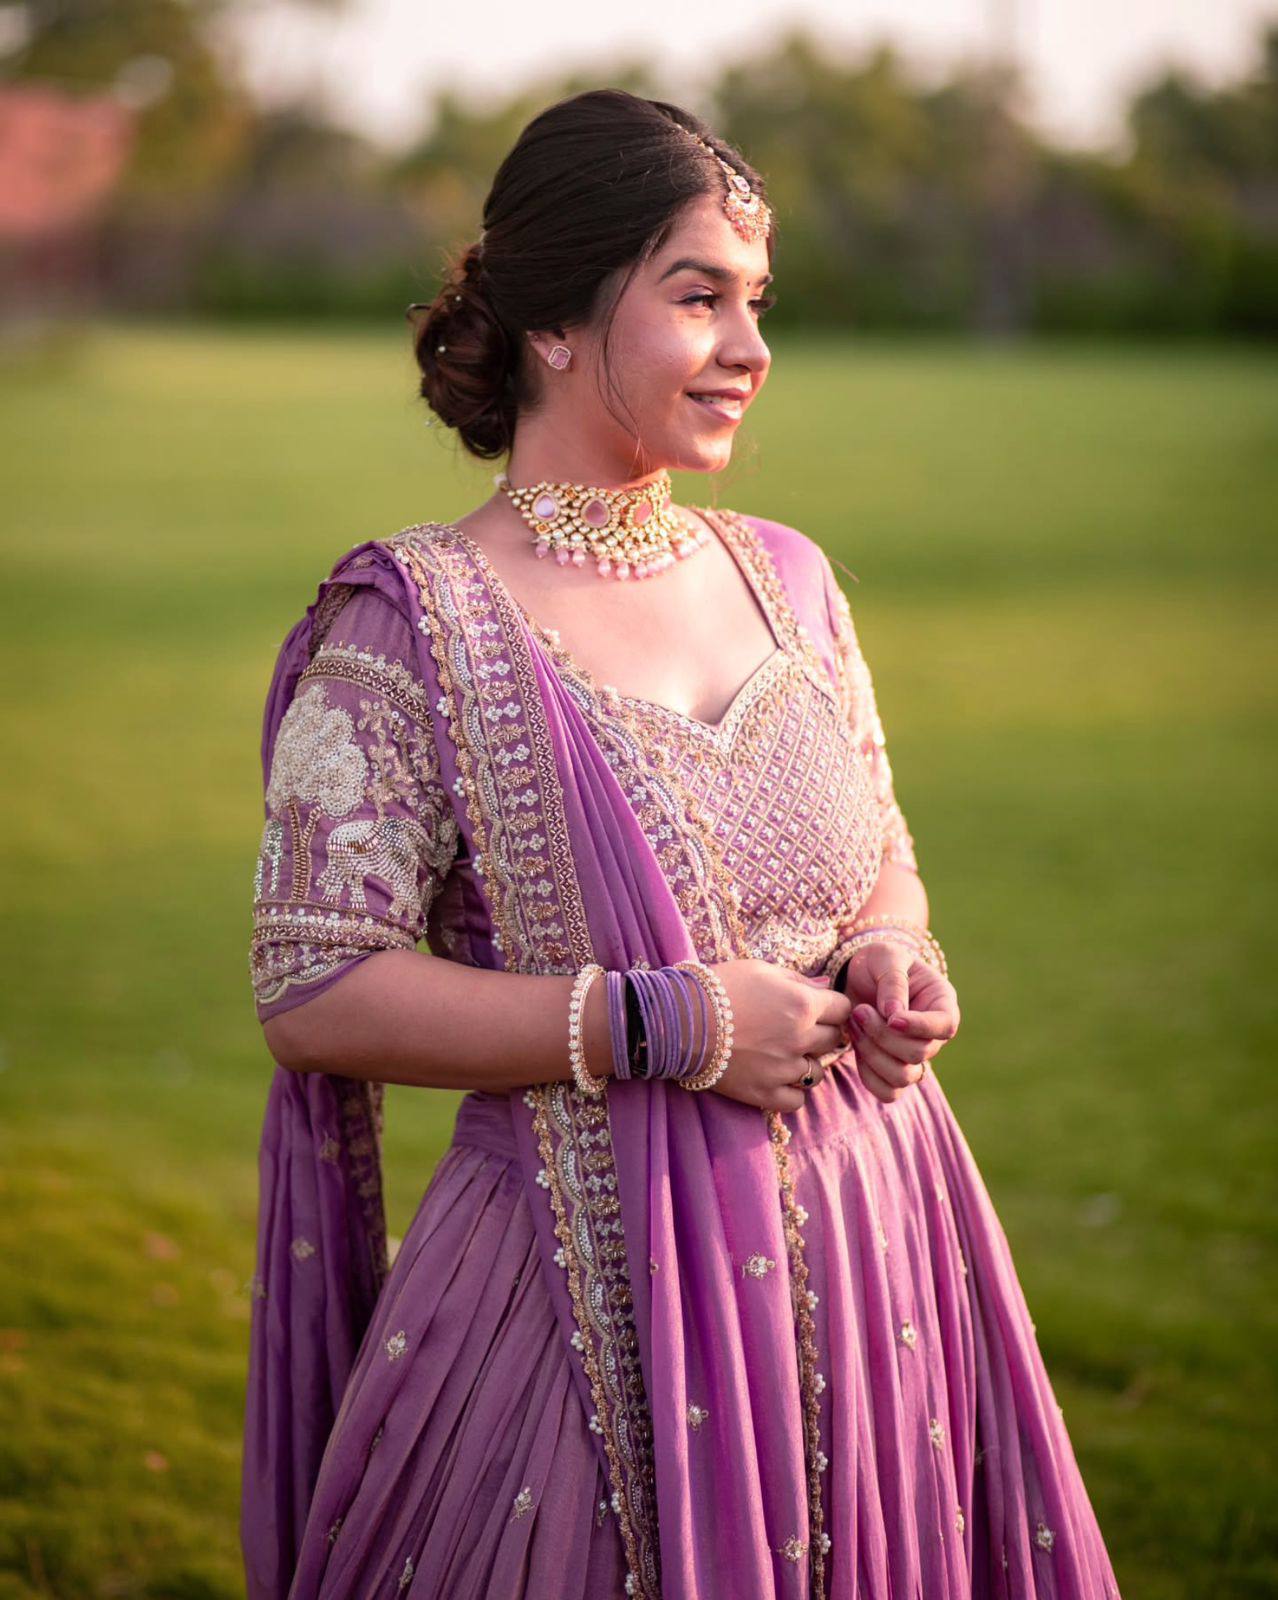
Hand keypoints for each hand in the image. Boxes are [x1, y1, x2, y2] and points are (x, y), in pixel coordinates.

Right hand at [709, 959, 852, 1114]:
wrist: (677, 1021)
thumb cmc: (718, 988)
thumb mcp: (760, 970)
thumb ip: (797, 979)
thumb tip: (826, 988)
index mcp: (802, 1004)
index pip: (843, 1009)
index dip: (832, 1007)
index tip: (819, 1008)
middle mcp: (800, 1039)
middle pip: (834, 1040)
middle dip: (822, 1032)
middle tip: (800, 1028)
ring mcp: (783, 1069)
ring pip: (818, 1072)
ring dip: (807, 1062)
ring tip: (784, 1053)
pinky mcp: (765, 1094)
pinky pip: (797, 1100)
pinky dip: (791, 1090)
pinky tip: (777, 1076)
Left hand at [836, 941, 960, 1104]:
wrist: (856, 977)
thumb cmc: (877, 962)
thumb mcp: (885, 957)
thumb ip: (893, 982)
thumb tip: (895, 1015)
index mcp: (941, 1002)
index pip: (944, 1026)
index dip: (919, 1027)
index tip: (891, 1018)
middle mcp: (933, 1034)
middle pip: (919, 1053)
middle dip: (883, 1036)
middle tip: (858, 1011)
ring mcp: (915, 1056)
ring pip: (904, 1077)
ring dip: (872, 1054)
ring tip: (853, 1025)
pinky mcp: (893, 1070)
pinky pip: (889, 1092)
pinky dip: (869, 1077)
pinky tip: (855, 1049)